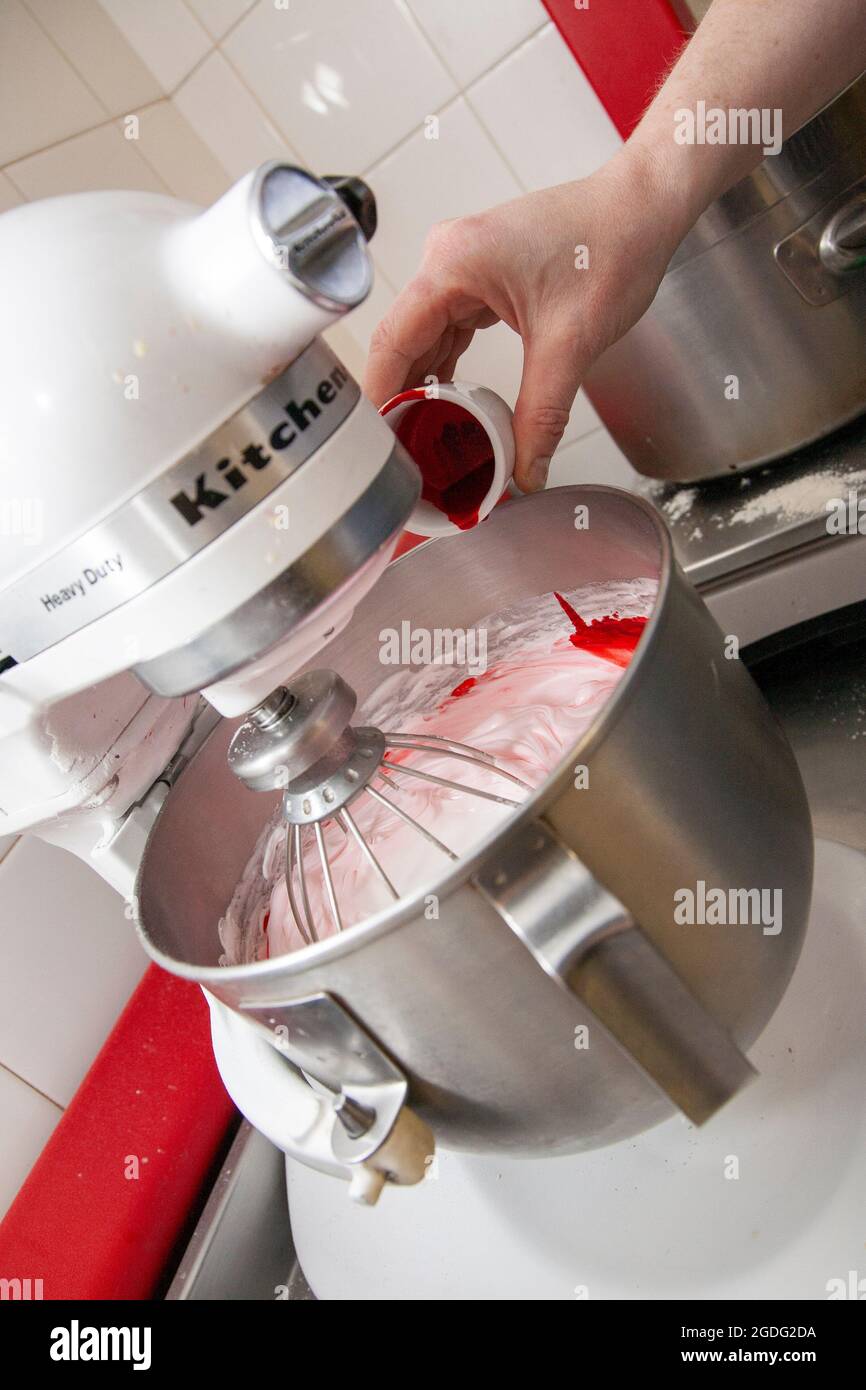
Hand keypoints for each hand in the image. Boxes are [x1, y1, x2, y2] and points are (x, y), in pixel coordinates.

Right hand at [364, 150, 681, 491]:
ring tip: (426, 438)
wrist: (643, 210)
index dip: (380, 397)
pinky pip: (450, 329)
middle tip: (406, 454)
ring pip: (427, 339)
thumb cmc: (611, 247)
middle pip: (404, 342)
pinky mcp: (481, 276)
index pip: (392, 341)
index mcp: (452, 264)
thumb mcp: (570, 345)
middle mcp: (447, 259)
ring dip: (428, 386)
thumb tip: (523, 473)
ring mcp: (462, 266)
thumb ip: (541, 416)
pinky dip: (450, 367)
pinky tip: (452, 402)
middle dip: (405, 400)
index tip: (376, 444)